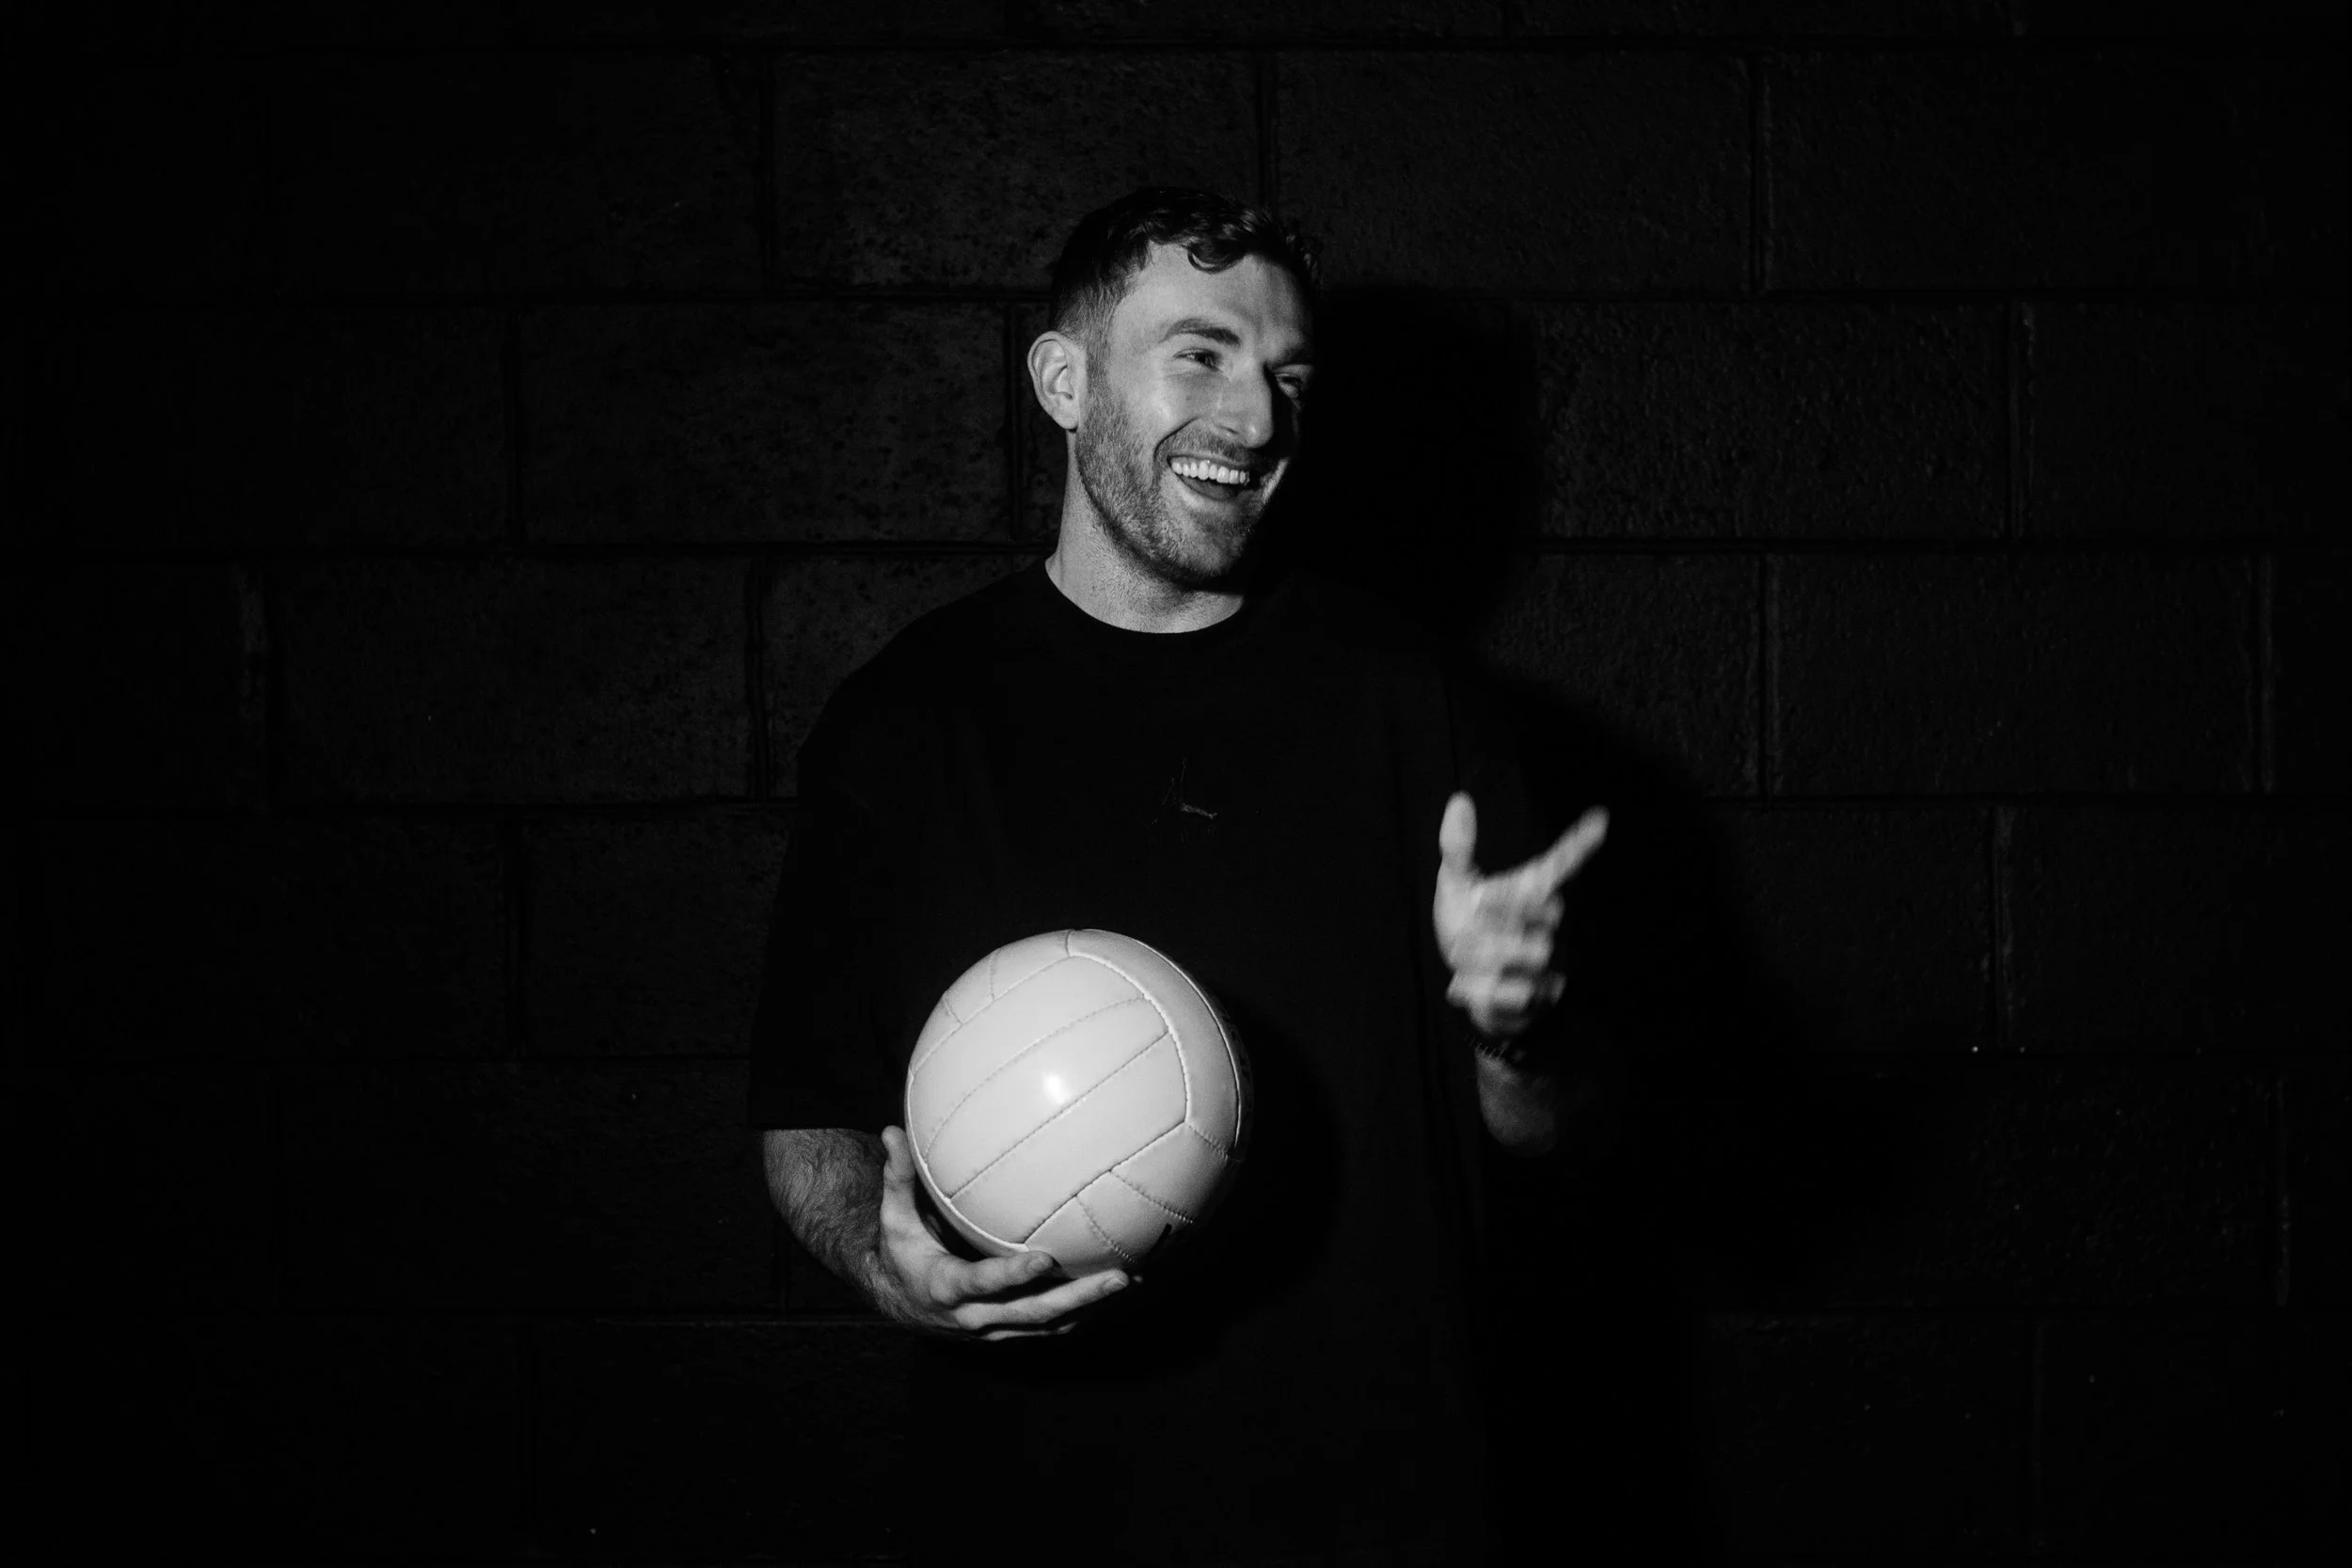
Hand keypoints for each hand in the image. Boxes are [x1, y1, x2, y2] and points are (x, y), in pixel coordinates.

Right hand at [866, 1125, 1129, 1340]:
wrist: (898, 1303)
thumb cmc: (899, 1250)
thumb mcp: (894, 1216)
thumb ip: (898, 1176)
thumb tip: (893, 1130)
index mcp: (945, 1286)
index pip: (983, 1282)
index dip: (1013, 1274)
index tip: (1046, 1258)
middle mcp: (974, 1314)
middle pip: (1033, 1312)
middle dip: (1079, 1297)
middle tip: (1119, 1277)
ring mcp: (995, 1328)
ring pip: (1048, 1323)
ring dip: (1091, 1306)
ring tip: (1131, 1281)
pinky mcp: (1008, 1330)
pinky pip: (1049, 1325)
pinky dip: (1081, 1310)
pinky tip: (1110, 1289)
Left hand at [1434, 792, 1608, 1040]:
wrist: (1464, 980)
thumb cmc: (1466, 921)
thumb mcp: (1455, 884)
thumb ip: (1459, 848)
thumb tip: (1459, 800)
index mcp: (1531, 889)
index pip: (1563, 863)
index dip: (1580, 841)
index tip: (1600, 817)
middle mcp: (1547, 922)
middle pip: (1540, 908)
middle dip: (1496, 910)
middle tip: (1471, 913)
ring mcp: (1546, 960)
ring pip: (1526, 953)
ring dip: (1481, 955)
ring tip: (1465, 956)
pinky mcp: (1536, 997)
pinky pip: (1509, 993)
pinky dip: (1476, 990)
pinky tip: (1464, 984)